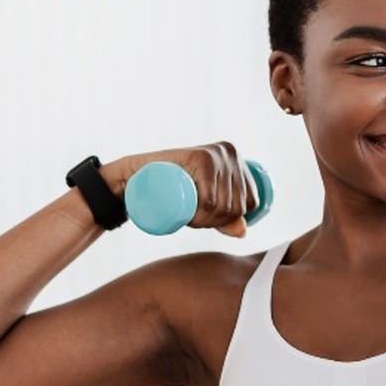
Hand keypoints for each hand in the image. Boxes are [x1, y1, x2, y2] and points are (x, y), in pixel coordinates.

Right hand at [113, 141, 258, 237]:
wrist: (134, 175)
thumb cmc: (172, 188)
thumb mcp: (205, 201)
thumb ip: (227, 215)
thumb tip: (243, 232)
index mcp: (238, 160)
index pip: (251, 202)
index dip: (231, 219)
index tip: (208, 220)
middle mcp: (231, 153)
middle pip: (237, 206)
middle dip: (215, 223)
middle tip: (193, 220)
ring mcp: (216, 154)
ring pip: (222, 206)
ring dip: (205, 222)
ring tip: (189, 217)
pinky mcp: (199, 157)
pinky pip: (209, 200)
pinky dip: (201, 216)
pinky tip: (189, 218)